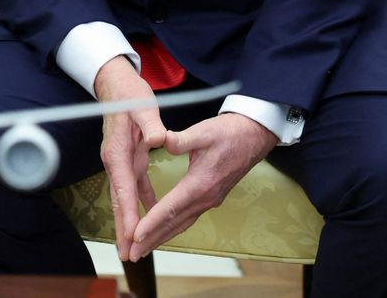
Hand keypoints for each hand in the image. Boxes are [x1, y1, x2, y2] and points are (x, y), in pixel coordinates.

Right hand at [94, 58, 164, 262]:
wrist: (116, 85)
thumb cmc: (129, 94)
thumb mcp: (142, 106)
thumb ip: (151, 124)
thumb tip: (160, 139)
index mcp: (118, 151)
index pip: (124, 188)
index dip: (129, 212)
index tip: (133, 234)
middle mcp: (115, 160)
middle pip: (119, 200)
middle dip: (124, 229)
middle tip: (128, 255)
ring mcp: (120, 161)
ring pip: (125, 197)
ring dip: (129, 222)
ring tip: (135, 246)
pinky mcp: (128, 158)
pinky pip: (134, 187)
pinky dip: (140, 204)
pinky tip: (149, 216)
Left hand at [128, 112, 277, 260]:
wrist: (253, 137)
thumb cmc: (228, 133)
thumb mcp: (203, 132)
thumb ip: (182, 139)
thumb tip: (162, 140)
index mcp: (201, 183)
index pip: (171, 208)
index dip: (152, 222)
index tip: (135, 235)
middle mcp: (206, 198)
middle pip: (174, 224)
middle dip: (152, 239)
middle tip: (133, 254)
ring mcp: (209, 200)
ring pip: (181, 224)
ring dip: (161, 237)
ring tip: (142, 248)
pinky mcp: (210, 198)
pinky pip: (188, 219)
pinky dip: (172, 228)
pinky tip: (162, 231)